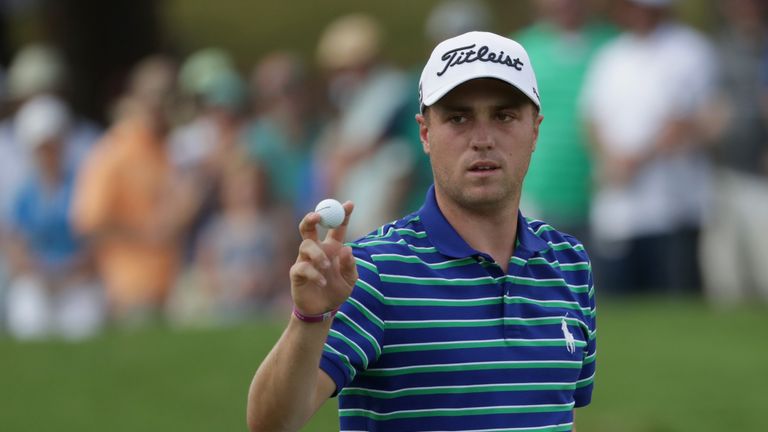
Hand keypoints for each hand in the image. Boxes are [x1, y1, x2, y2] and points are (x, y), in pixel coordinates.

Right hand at [290, 201, 357, 315]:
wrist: (323, 311)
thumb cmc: (337, 291)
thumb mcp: (351, 280)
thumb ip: (350, 265)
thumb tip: (346, 249)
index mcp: (332, 247)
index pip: (336, 227)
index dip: (342, 214)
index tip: (349, 204)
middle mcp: (317, 249)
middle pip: (309, 226)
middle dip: (312, 218)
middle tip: (317, 216)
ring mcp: (304, 260)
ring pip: (306, 244)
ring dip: (317, 254)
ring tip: (326, 266)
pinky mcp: (296, 273)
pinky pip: (302, 267)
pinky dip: (314, 273)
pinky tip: (322, 281)